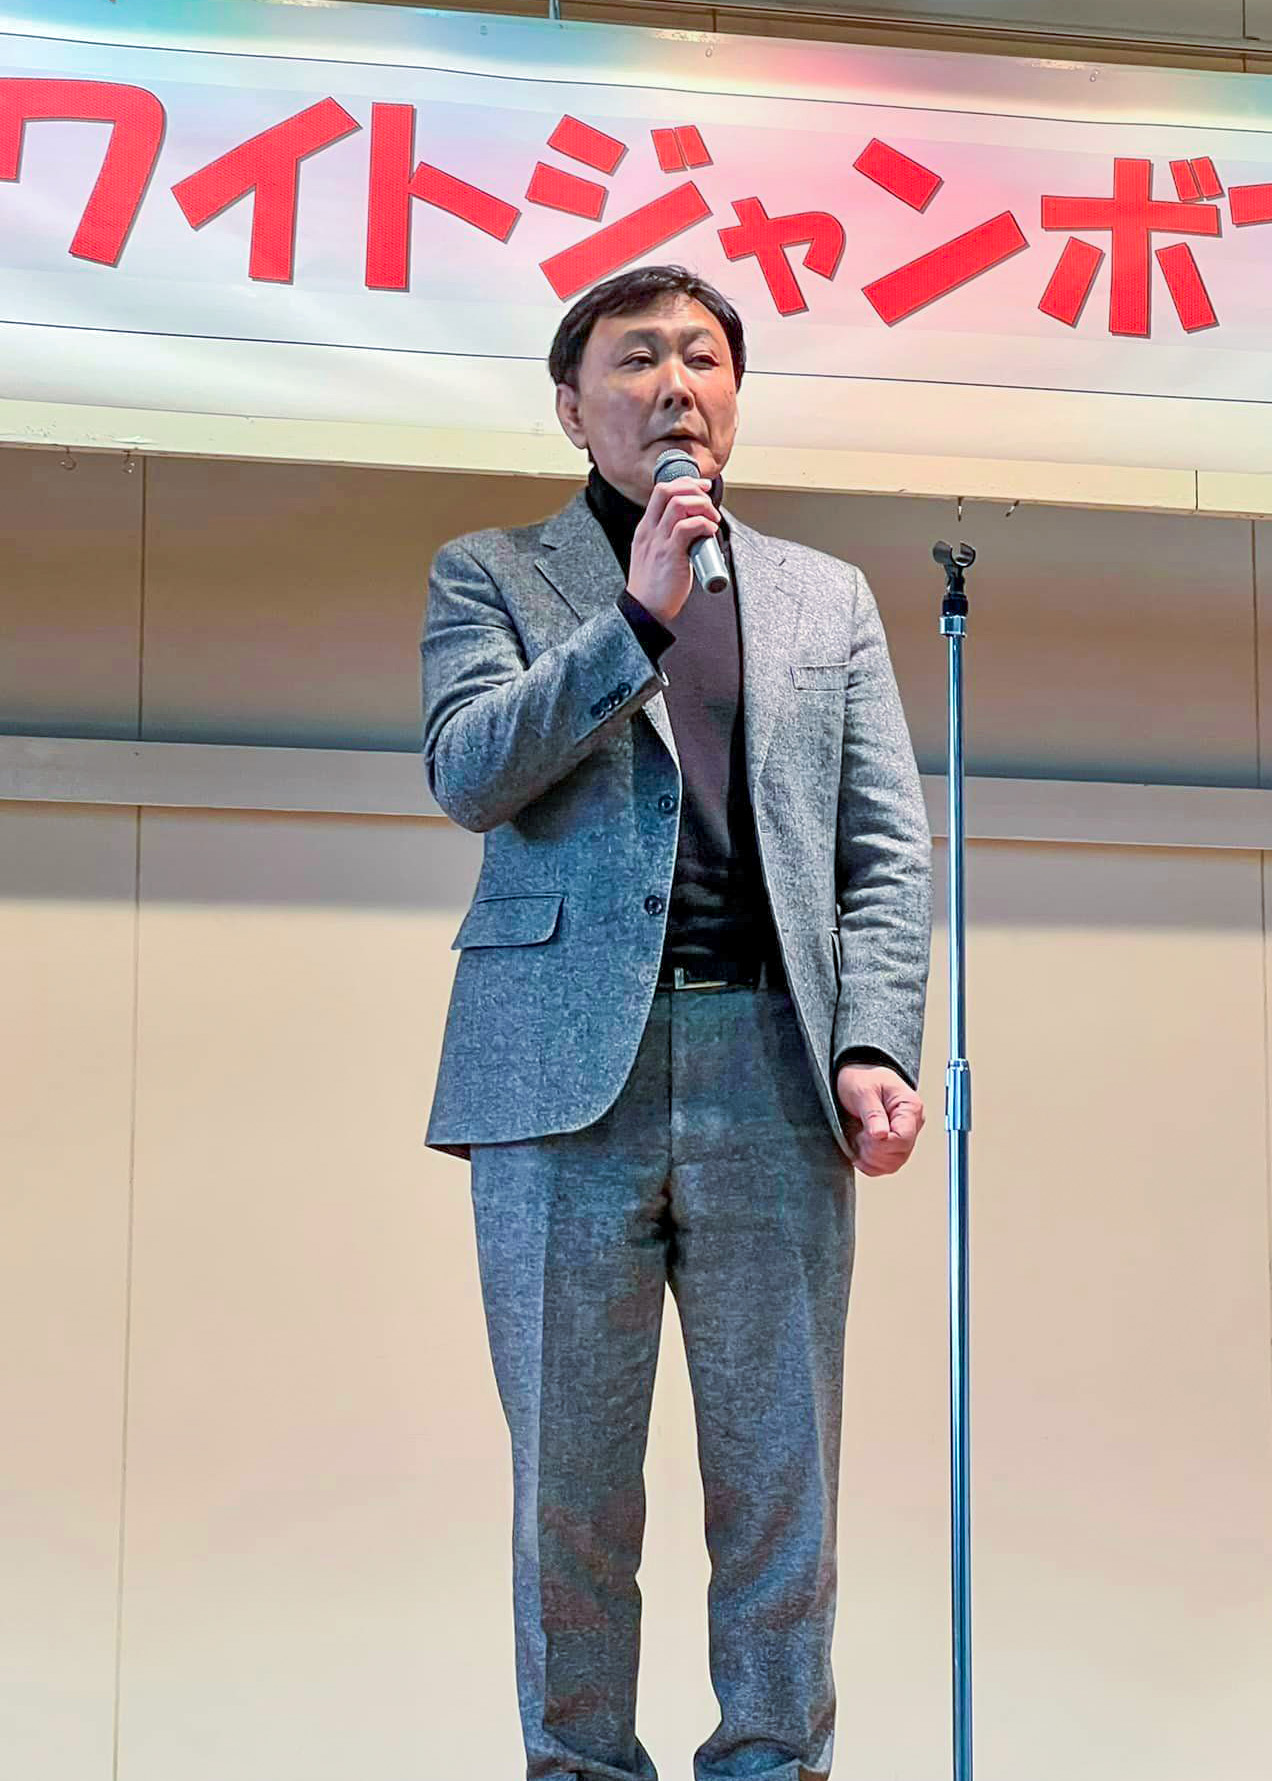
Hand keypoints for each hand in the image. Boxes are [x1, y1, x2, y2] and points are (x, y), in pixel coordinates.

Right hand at [627, 475, 719, 623]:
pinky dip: (704, 525)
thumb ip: (669, 538)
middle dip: (693, 489)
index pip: (661, 490)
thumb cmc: (654, 587)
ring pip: (679, 504)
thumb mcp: (654, 554)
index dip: (684, 483)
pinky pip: (688, 527)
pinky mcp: (669, 555)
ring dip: (702, 506)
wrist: (644, 610)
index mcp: (645, 529)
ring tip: (712, 520)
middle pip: (668, 490)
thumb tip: (696, 527)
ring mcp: (658, 542)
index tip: (701, 487)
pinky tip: (710, 533)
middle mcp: (649, 531)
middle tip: (709, 501)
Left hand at [835, 1064, 924, 1175]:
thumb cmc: (862, 1077)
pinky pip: (886, 1166)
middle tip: (859, 1136)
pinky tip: (860, 1153)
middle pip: (900, 1154)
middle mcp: (912, 1124)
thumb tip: (880, 1135)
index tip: (864, 1135)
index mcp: (910, 1107)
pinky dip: (871, 1165)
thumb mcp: (863, 1090)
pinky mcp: (893, 1146)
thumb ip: (873, 1113)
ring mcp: (904, 1136)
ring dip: (872, 1159)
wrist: (857, 1076)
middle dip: (874, 1151)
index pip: (903, 1138)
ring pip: (894, 1164)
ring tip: (859, 1140)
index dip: (882, 1143)